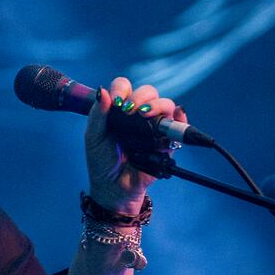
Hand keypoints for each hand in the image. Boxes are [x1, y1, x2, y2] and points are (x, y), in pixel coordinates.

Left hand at [84, 77, 186, 215]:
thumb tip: (104, 91)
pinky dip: (180, 117)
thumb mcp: (93, 136)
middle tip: (130, 109)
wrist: (113, 187)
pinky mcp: (166, 142)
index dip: (122, 88)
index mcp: (120, 110)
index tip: (117, 101)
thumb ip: (98, 114)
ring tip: (144, 114)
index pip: (124, 87)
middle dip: (141, 96)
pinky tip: (175, 114)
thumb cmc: (102, 161)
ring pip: (165, 104)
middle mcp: (138, 115)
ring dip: (157, 105)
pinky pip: (179, 125)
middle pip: (148, 92)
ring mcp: (154, 127)